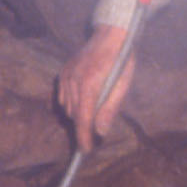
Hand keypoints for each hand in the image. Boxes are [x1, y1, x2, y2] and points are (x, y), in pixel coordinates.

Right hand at [57, 25, 134, 153]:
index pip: (83, 118)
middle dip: (82, 130)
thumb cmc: (121, 59)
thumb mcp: (123, 84)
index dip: (83, 137)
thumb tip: (100, 132)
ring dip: (77, 116)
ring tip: (91, 119)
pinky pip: (63, 97)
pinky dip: (72, 105)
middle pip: (74, 115)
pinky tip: (84, 103)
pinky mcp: (63, 72)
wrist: (110, 34)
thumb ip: (110, 108)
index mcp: (89, 83)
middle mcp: (73, 79)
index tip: (85, 151)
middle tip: (92, 142)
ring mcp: (66, 75)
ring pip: (67, 107)